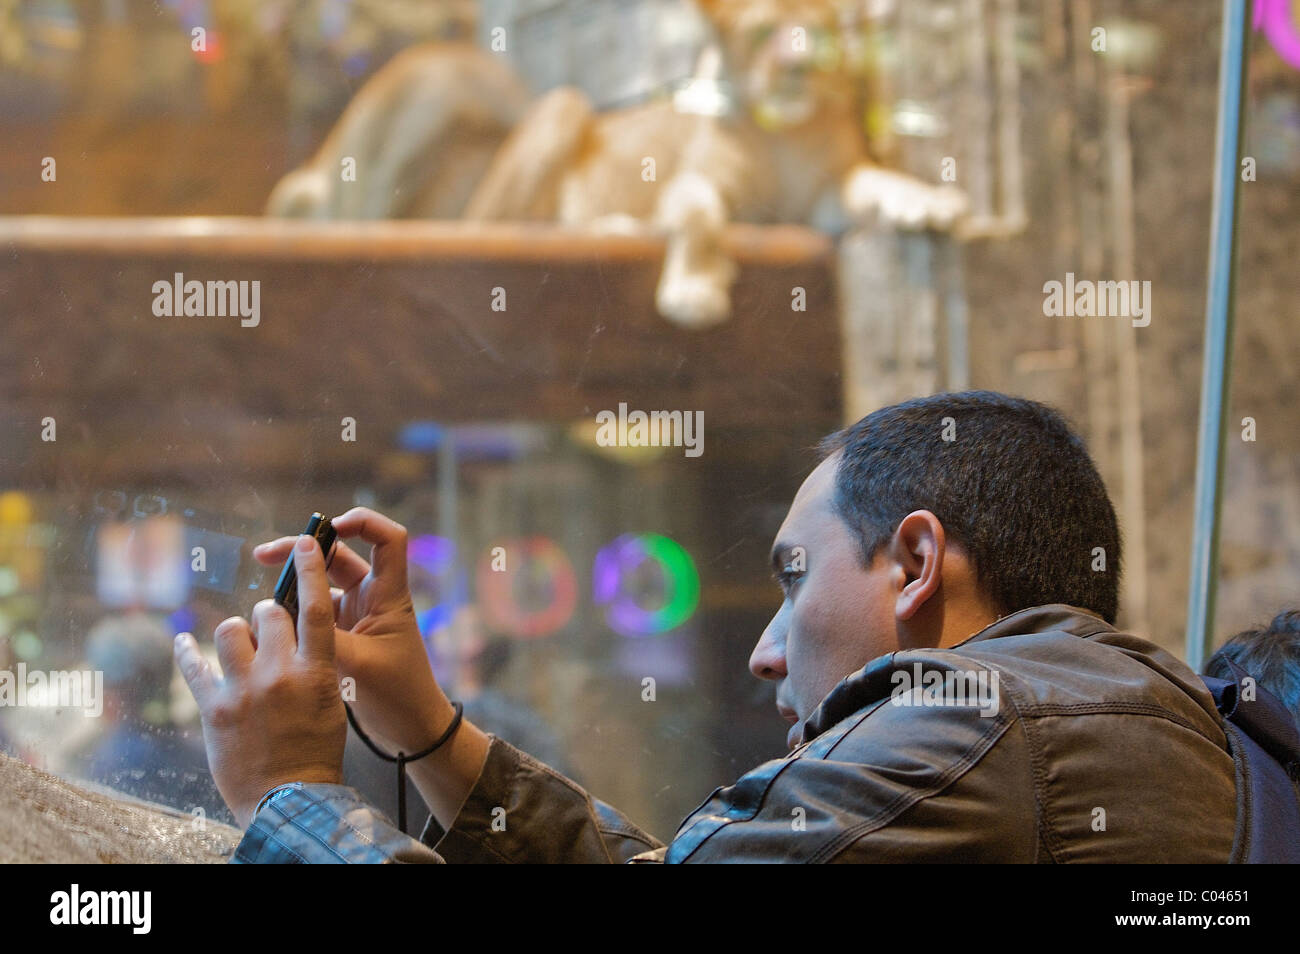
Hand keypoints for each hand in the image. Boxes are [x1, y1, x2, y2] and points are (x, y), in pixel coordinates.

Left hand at [175, 534, 346, 826]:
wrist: (288, 799)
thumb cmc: (316, 752)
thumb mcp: (329, 702)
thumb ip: (314, 665)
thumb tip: (296, 633)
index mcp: (315, 673)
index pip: (315, 609)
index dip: (311, 571)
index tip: (307, 544)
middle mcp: (278, 675)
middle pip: (268, 615)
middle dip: (269, 616)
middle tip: (270, 629)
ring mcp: (242, 691)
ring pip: (230, 631)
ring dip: (236, 634)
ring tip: (240, 649)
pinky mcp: (212, 709)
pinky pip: (193, 666)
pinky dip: (186, 651)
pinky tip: (182, 642)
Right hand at [252, 507, 453, 756]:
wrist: (410, 730)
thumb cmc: (398, 696)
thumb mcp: (358, 666)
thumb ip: (323, 641)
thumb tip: (281, 620)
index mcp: (389, 597)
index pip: (388, 539)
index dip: (363, 523)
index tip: (329, 528)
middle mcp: (373, 600)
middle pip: (340, 556)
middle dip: (304, 550)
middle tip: (264, 555)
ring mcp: (357, 617)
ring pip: (321, 585)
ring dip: (293, 582)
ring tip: (259, 586)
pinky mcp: (343, 637)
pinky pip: (313, 613)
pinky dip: (292, 611)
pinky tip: (267, 620)